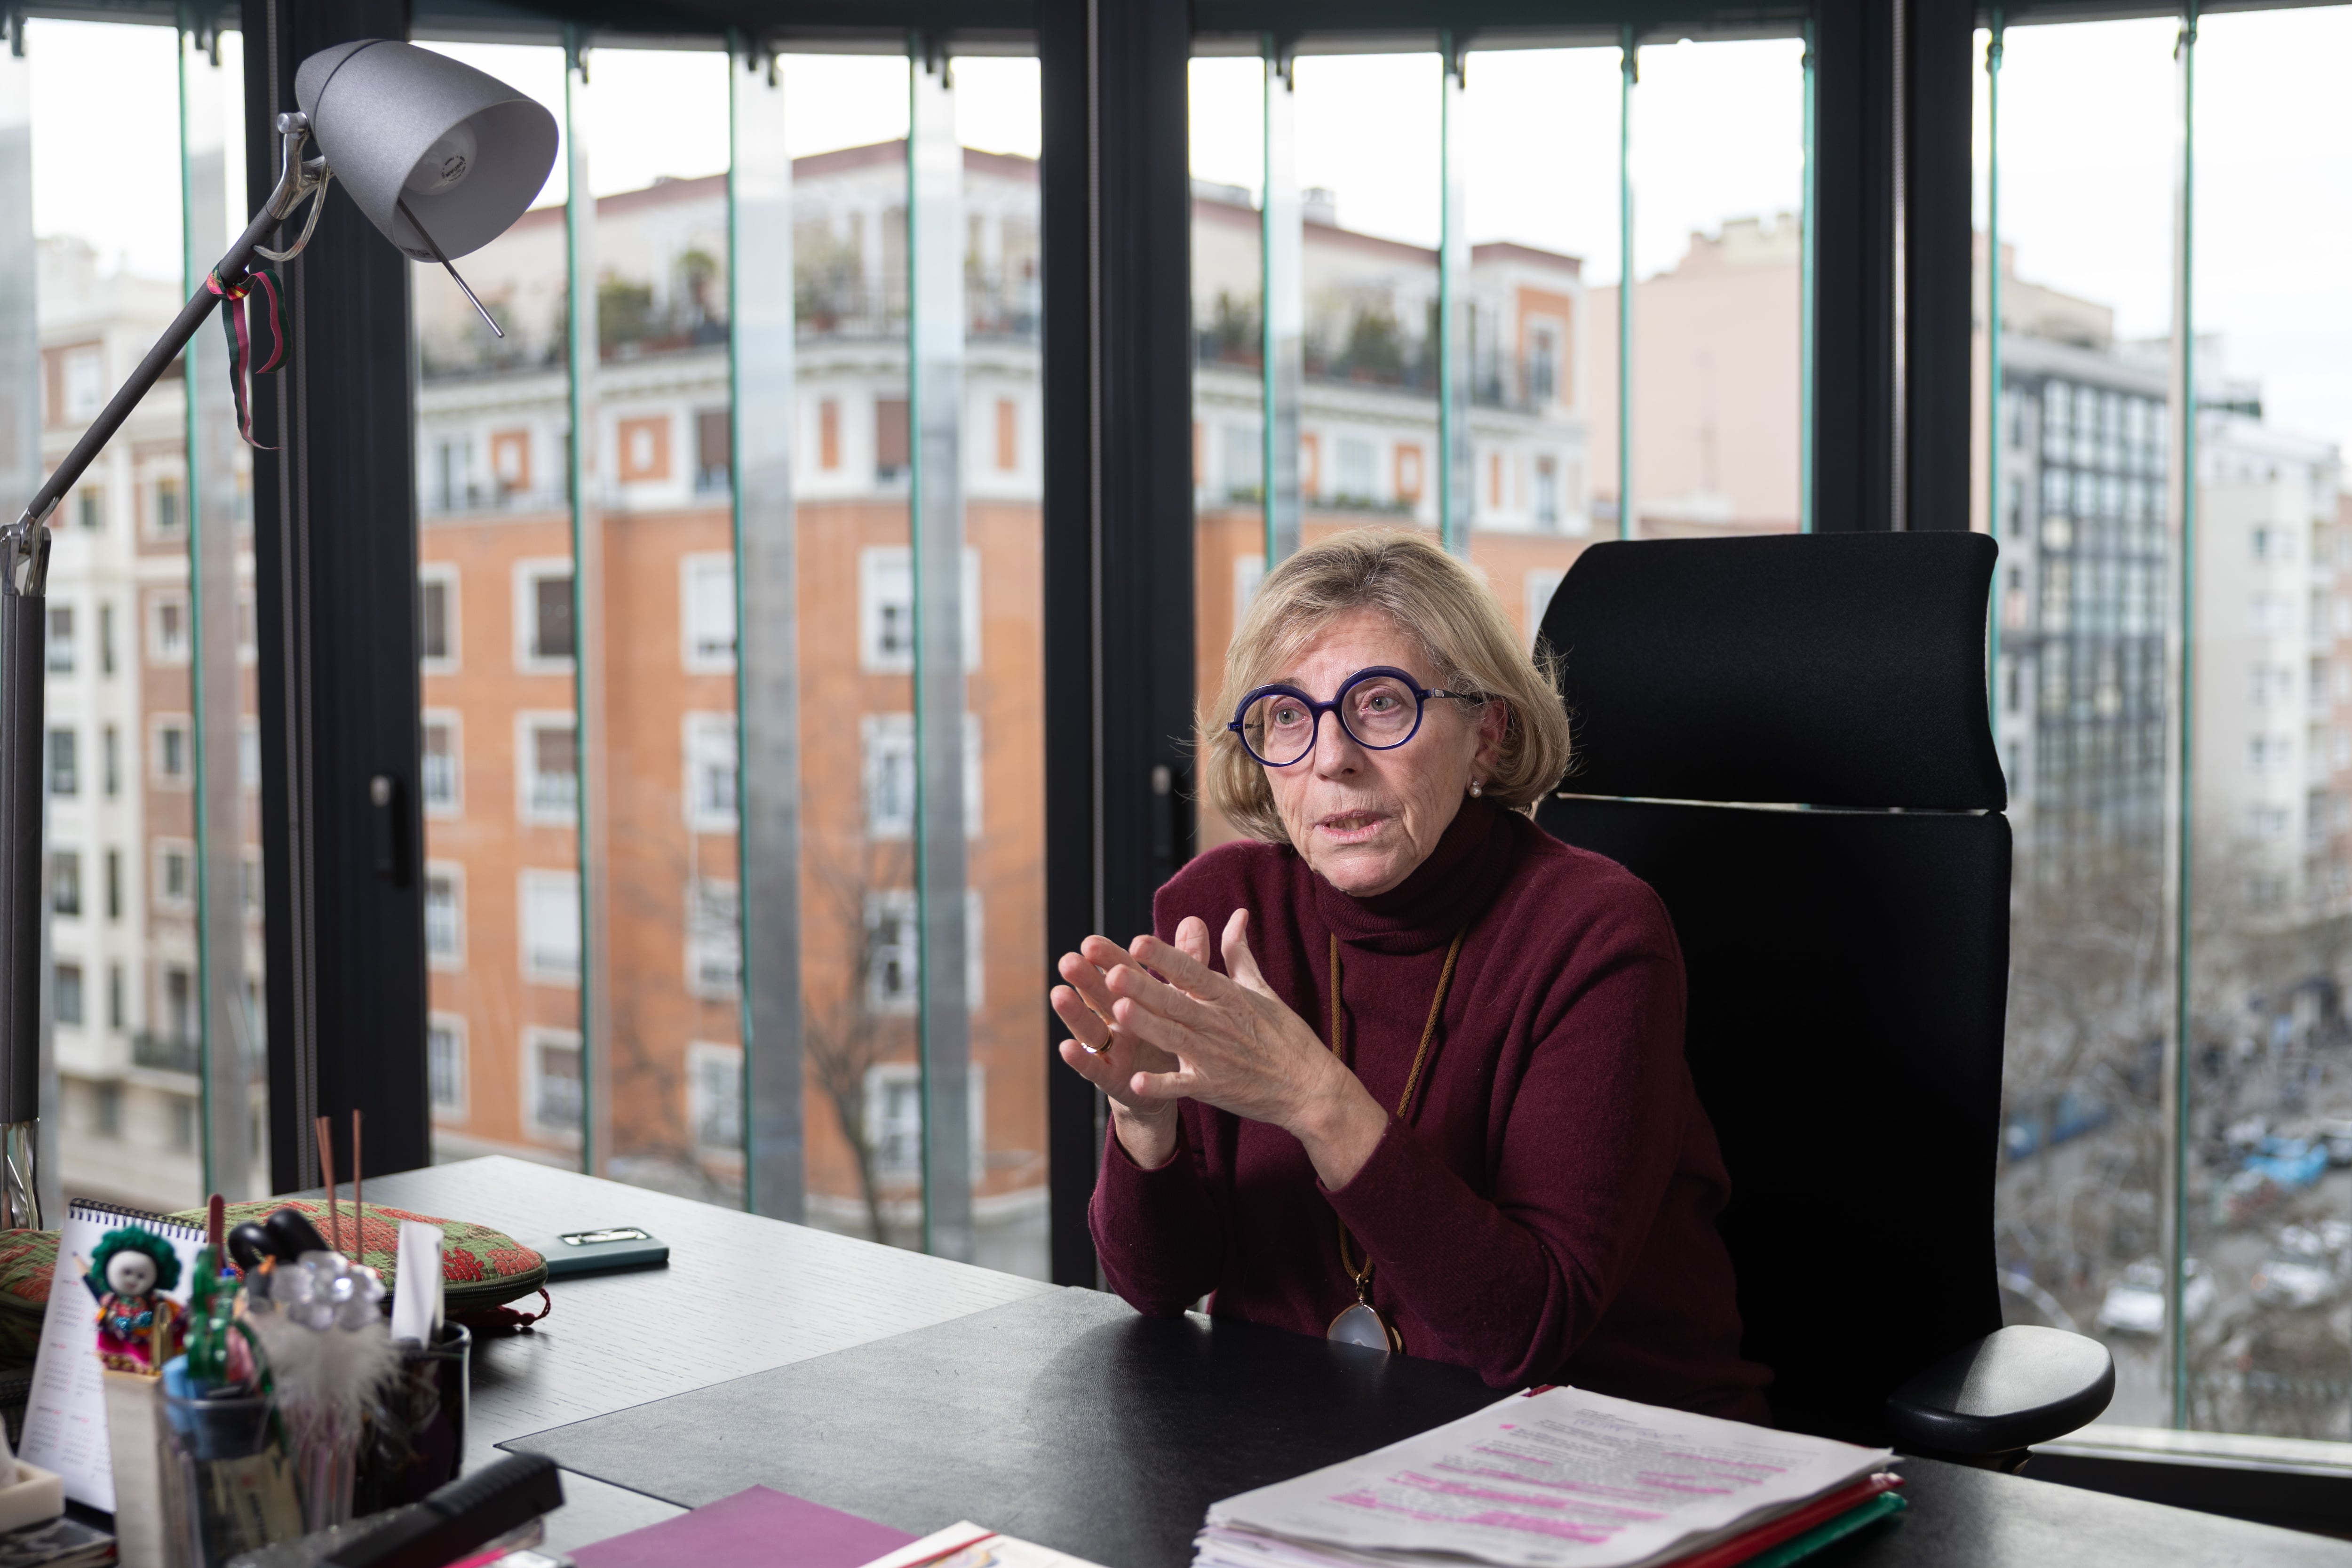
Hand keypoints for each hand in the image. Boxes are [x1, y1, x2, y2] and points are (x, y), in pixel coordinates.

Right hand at [1053, 926, 1196, 1169]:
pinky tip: (1066, 1047)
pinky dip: (1081, 1060)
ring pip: (1090, 1028)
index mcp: (1137, 996)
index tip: (1090, 942)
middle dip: (1084, 979)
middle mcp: (1117, 1018)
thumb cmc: (1173, 1030)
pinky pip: (1094, 1069)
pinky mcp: (1110, 1078)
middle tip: (1068, 961)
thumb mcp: (1181, 997)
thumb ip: (1187, 961)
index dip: (1107, 958)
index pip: (1120, 971)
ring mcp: (1111, 1048)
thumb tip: (1194, 920)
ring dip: (1074, 1013)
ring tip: (1059, 995)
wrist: (1175, 1084)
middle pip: (1099, 995)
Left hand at [1095, 910, 1389, 1188]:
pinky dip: (1162, 1085)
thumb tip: (1237, 913)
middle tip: (1112, 972)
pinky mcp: (1214, 1088)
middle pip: (1176, 1002)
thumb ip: (1240, 953)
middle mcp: (1219, 1023)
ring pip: (1175, 1038)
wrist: (1311, 1088)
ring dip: (1148, 1026)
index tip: (1138, 941)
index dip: (1165, 957)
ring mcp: (1216, 1057)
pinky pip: (1184, 1085)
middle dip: (1144, 987)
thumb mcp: (1262, 990)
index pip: (1192, 971)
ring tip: (1119, 1012)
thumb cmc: (1286, 1037)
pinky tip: (1137, 1080)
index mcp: (1228, 997)